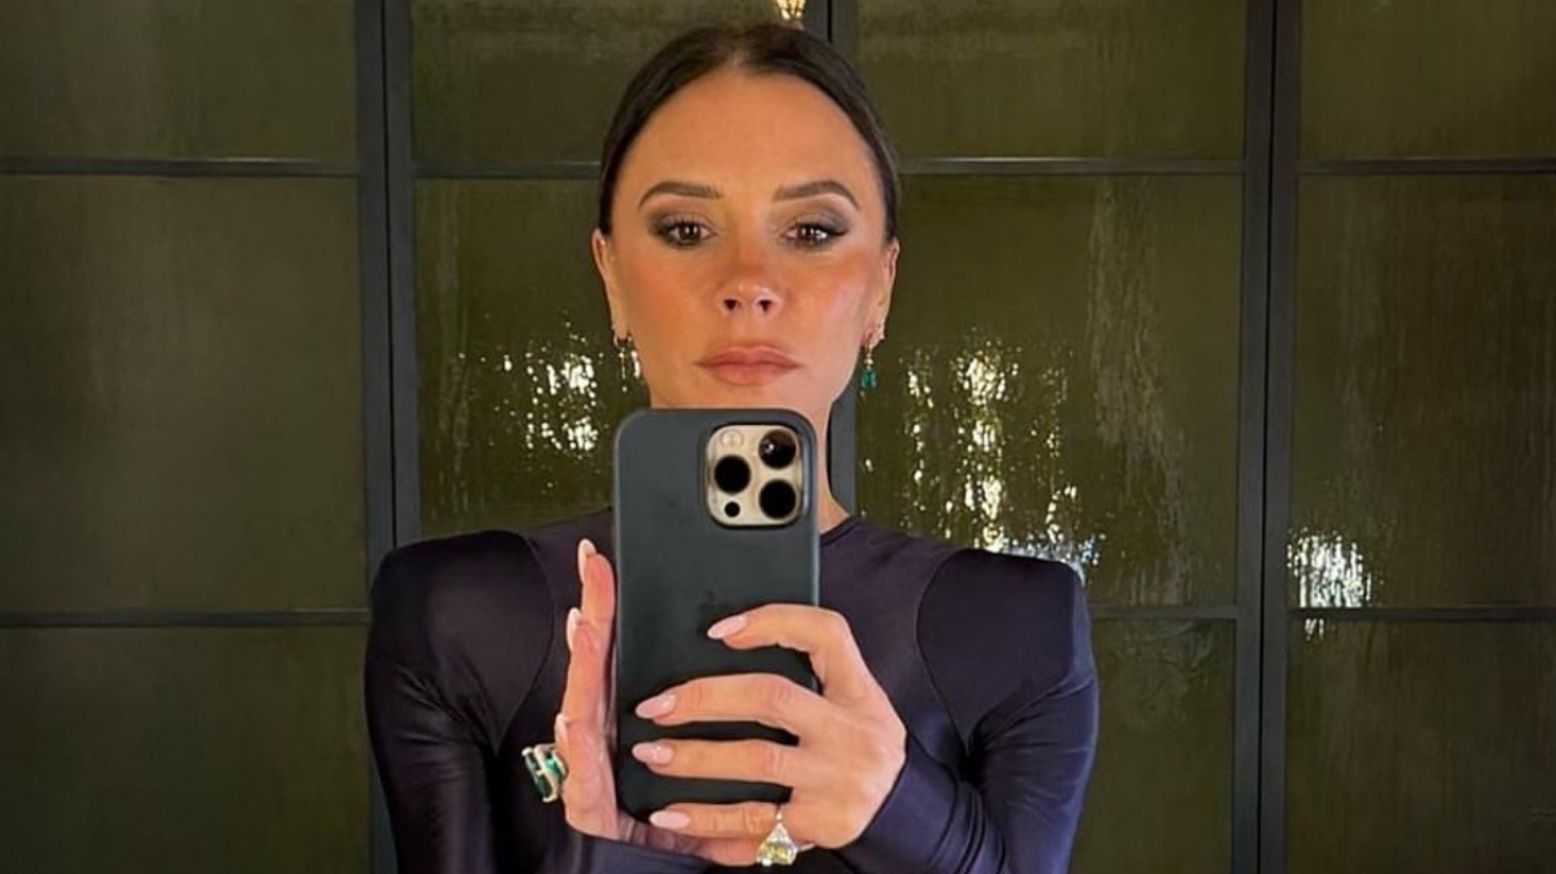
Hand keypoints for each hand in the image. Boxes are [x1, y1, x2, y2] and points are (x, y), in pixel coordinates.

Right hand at [552, 538, 760, 864]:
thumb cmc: (670, 825)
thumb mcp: (695, 767)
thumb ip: (703, 724)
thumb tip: (732, 670)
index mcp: (630, 724)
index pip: (618, 656)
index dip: (614, 611)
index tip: (611, 566)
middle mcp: (605, 741)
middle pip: (595, 668)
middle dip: (595, 616)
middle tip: (595, 571)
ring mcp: (591, 772)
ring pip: (581, 711)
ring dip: (582, 667)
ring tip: (585, 625)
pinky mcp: (588, 810)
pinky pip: (583, 777)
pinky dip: (579, 749)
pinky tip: (574, 719)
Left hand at [626, 603, 907, 860]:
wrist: (899, 814)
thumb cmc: (857, 745)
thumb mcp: (853, 699)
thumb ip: (809, 671)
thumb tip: (727, 637)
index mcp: (859, 691)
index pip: (826, 634)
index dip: (771, 622)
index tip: (718, 630)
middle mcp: (853, 732)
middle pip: (772, 697)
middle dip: (706, 697)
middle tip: (657, 706)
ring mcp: (838, 780)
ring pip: (757, 758)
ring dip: (695, 757)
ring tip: (651, 753)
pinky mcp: (821, 824)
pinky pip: (754, 819)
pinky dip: (707, 818)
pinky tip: (671, 814)